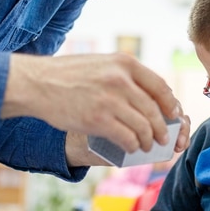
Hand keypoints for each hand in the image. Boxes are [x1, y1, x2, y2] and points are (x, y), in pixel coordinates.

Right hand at [2, 53, 189, 153]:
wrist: (37, 83)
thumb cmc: (66, 74)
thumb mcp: (100, 63)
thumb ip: (123, 74)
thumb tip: (146, 94)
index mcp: (124, 63)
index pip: (159, 86)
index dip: (170, 104)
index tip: (173, 114)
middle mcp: (121, 80)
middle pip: (154, 110)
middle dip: (162, 128)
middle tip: (163, 138)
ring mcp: (111, 100)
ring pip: (144, 126)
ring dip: (148, 140)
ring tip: (147, 145)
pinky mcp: (99, 120)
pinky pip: (127, 137)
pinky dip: (133, 145)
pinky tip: (132, 148)